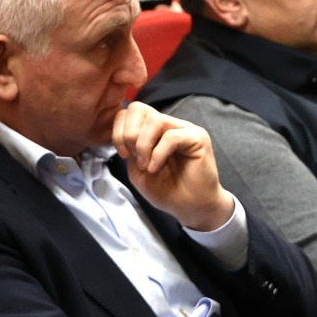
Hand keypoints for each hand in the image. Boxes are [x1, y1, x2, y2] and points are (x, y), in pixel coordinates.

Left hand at [112, 102, 233, 231]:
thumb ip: (129, 149)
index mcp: (153, 130)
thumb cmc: (167, 190)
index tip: (123, 155)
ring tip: (146, 166)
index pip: (130, 111)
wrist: (190, 207)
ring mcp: (184, 129)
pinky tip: (155, 168)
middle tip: (135, 159)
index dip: (119, 130)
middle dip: (129, 134)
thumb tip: (125, 134)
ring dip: (143, 145)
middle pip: (139, 108)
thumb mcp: (137, 170)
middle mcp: (169, 124)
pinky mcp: (197, 138)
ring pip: (154, 120)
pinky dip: (158, 154)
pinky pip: (171, 136)